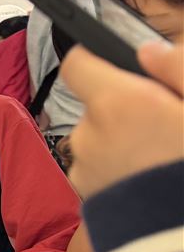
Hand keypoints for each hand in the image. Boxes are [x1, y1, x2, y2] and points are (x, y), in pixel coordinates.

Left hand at [61, 42, 183, 197]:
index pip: (77, 65)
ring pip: (100, 141)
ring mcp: (85, 171)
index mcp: (118, 103)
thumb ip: (178, 68)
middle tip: (168, 125)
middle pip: (97, 107)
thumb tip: (149, 50)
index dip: (95, 61)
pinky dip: (122, 173)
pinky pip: (102, 173)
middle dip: (126, 109)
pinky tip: (153, 183)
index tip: (118, 67)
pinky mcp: (88, 200)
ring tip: (165, 160)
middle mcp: (90, 134)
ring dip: (125, 144)